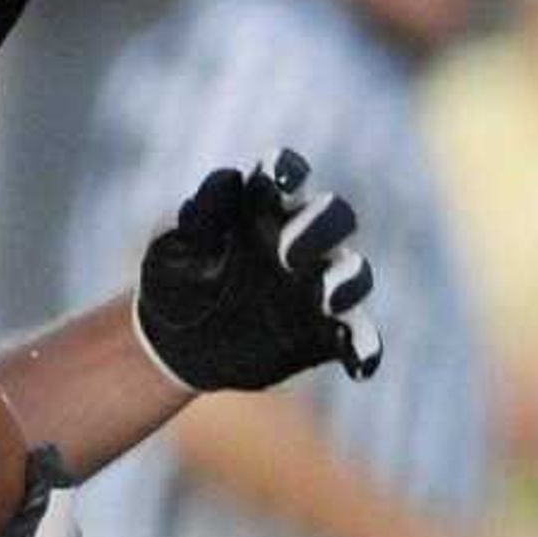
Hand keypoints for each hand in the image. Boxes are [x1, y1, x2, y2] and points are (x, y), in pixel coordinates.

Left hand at [132, 149, 380, 391]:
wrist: (173, 342)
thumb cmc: (175, 280)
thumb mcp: (172, 247)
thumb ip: (201, 214)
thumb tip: (228, 179)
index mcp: (262, 209)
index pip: (285, 176)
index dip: (288, 171)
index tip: (278, 179)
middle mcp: (300, 239)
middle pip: (333, 216)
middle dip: (320, 227)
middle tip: (287, 253)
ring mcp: (318, 285)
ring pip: (353, 272)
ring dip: (346, 282)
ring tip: (325, 299)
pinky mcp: (325, 330)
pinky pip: (358, 335)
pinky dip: (365, 347)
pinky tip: (360, 364)